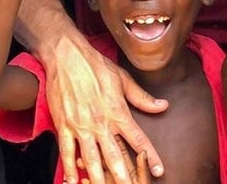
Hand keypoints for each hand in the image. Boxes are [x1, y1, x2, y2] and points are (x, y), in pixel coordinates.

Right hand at [43, 34, 166, 183]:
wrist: (66, 56)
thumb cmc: (95, 65)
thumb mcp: (123, 79)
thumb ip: (142, 97)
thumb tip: (162, 106)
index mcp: (118, 112)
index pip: (138, 139)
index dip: (151, 156)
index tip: (160, 171)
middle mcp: (101, 123)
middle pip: (115, 157)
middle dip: (125, 177)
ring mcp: (81, 127)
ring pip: (92, 160)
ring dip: (99, 179)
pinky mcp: (64, 126)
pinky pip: (67, 153)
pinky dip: (69, 170)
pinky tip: (73, 183)